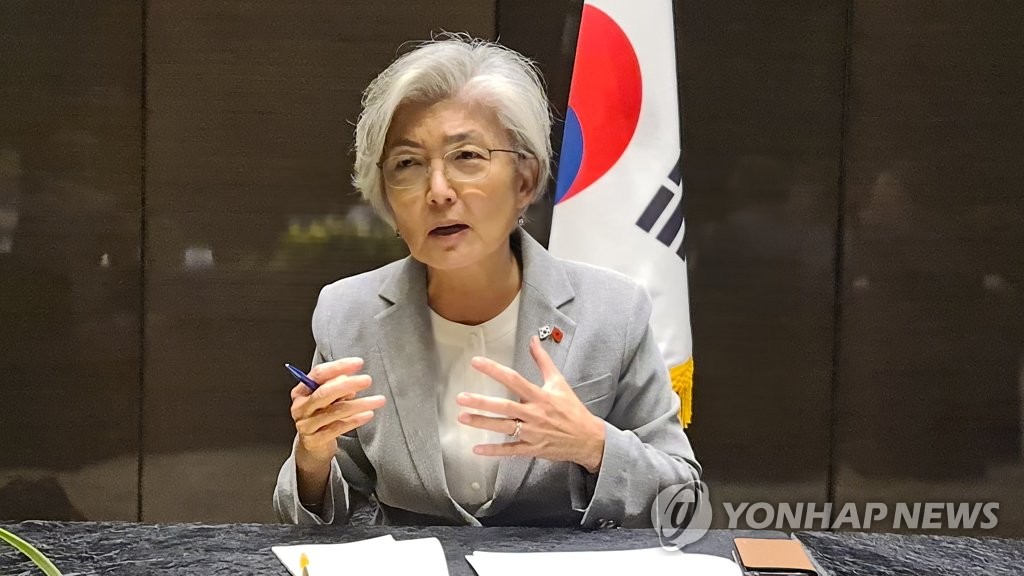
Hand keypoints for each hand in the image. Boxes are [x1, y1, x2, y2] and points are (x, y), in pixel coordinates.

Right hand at [290, 357, 385, 466]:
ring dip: (359, 404)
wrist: (313, 446)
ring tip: (378, 400)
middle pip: (325, 392)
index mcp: (302, 391)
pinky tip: (368, 414)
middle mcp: (301, 407)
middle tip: (367, 380)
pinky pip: (338, 428)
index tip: (358, 363)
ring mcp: (306, 424)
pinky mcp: (315, 440)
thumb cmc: (321, 415)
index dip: (338, 366)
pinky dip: (355, 420)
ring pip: (335, 411)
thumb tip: (348, 377)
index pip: (319, 374)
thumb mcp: (328, 398)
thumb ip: (336, 386)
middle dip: (348, 384)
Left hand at [456, 336, 606, 472]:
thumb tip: (533, 341)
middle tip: (461, 398)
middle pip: (505, 407)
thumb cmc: (572, 410)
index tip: (477, 362)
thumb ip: (543, 361)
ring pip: (504, 427)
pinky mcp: (532, 448)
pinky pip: (510, 450)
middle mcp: (534, 414)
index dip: (494, 370)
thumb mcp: (559, 382)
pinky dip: (494, 450)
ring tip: (463, 418)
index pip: (514, 380)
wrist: (587, 438)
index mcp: (540, 396)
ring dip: (482, 423)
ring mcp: (532, 433)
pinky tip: (477, 449)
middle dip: (482, 402)